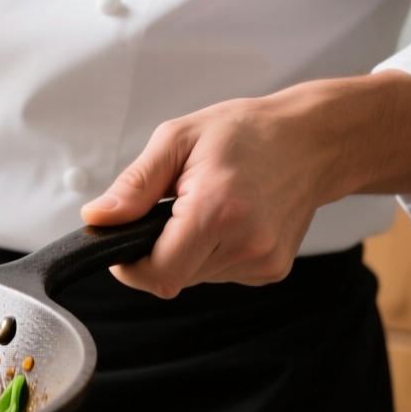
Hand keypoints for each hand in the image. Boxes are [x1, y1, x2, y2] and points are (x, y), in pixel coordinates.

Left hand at [81, 72, 410, 296]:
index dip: (129, 267)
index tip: (123, 244)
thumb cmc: (246, 133)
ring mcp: (263, 262)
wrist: (313, 141)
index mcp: (217, 210)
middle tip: (169, 210)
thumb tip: (97, 219)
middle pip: (172, 278)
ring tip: (205, 207)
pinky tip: (227, 220)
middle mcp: (245, 244)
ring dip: (185, 252)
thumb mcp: (178, 139)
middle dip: (156, 252)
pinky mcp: (272, 270)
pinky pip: (220, 274)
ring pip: (194, 278)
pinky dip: (211, 253)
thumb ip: (134, 185)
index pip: (157, 274)